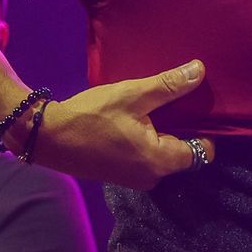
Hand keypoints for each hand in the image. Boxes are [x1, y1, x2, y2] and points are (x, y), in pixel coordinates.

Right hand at [14, 61, 212, 187]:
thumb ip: (169, 86)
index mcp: (161, 161)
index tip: (198, 109)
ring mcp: (135, 180)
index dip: (204, 129)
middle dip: (182, 130)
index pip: (202, 151)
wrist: (47, 137)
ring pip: (164, 156)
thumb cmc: (91, 116)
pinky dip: (147, 142)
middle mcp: (152, 178)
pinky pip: (146, 159)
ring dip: (162, 135)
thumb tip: (200, 71)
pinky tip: (138, 122)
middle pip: (184, 154)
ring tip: (157, 109)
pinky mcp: (121, 176)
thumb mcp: (132, 95)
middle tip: (178, 104)